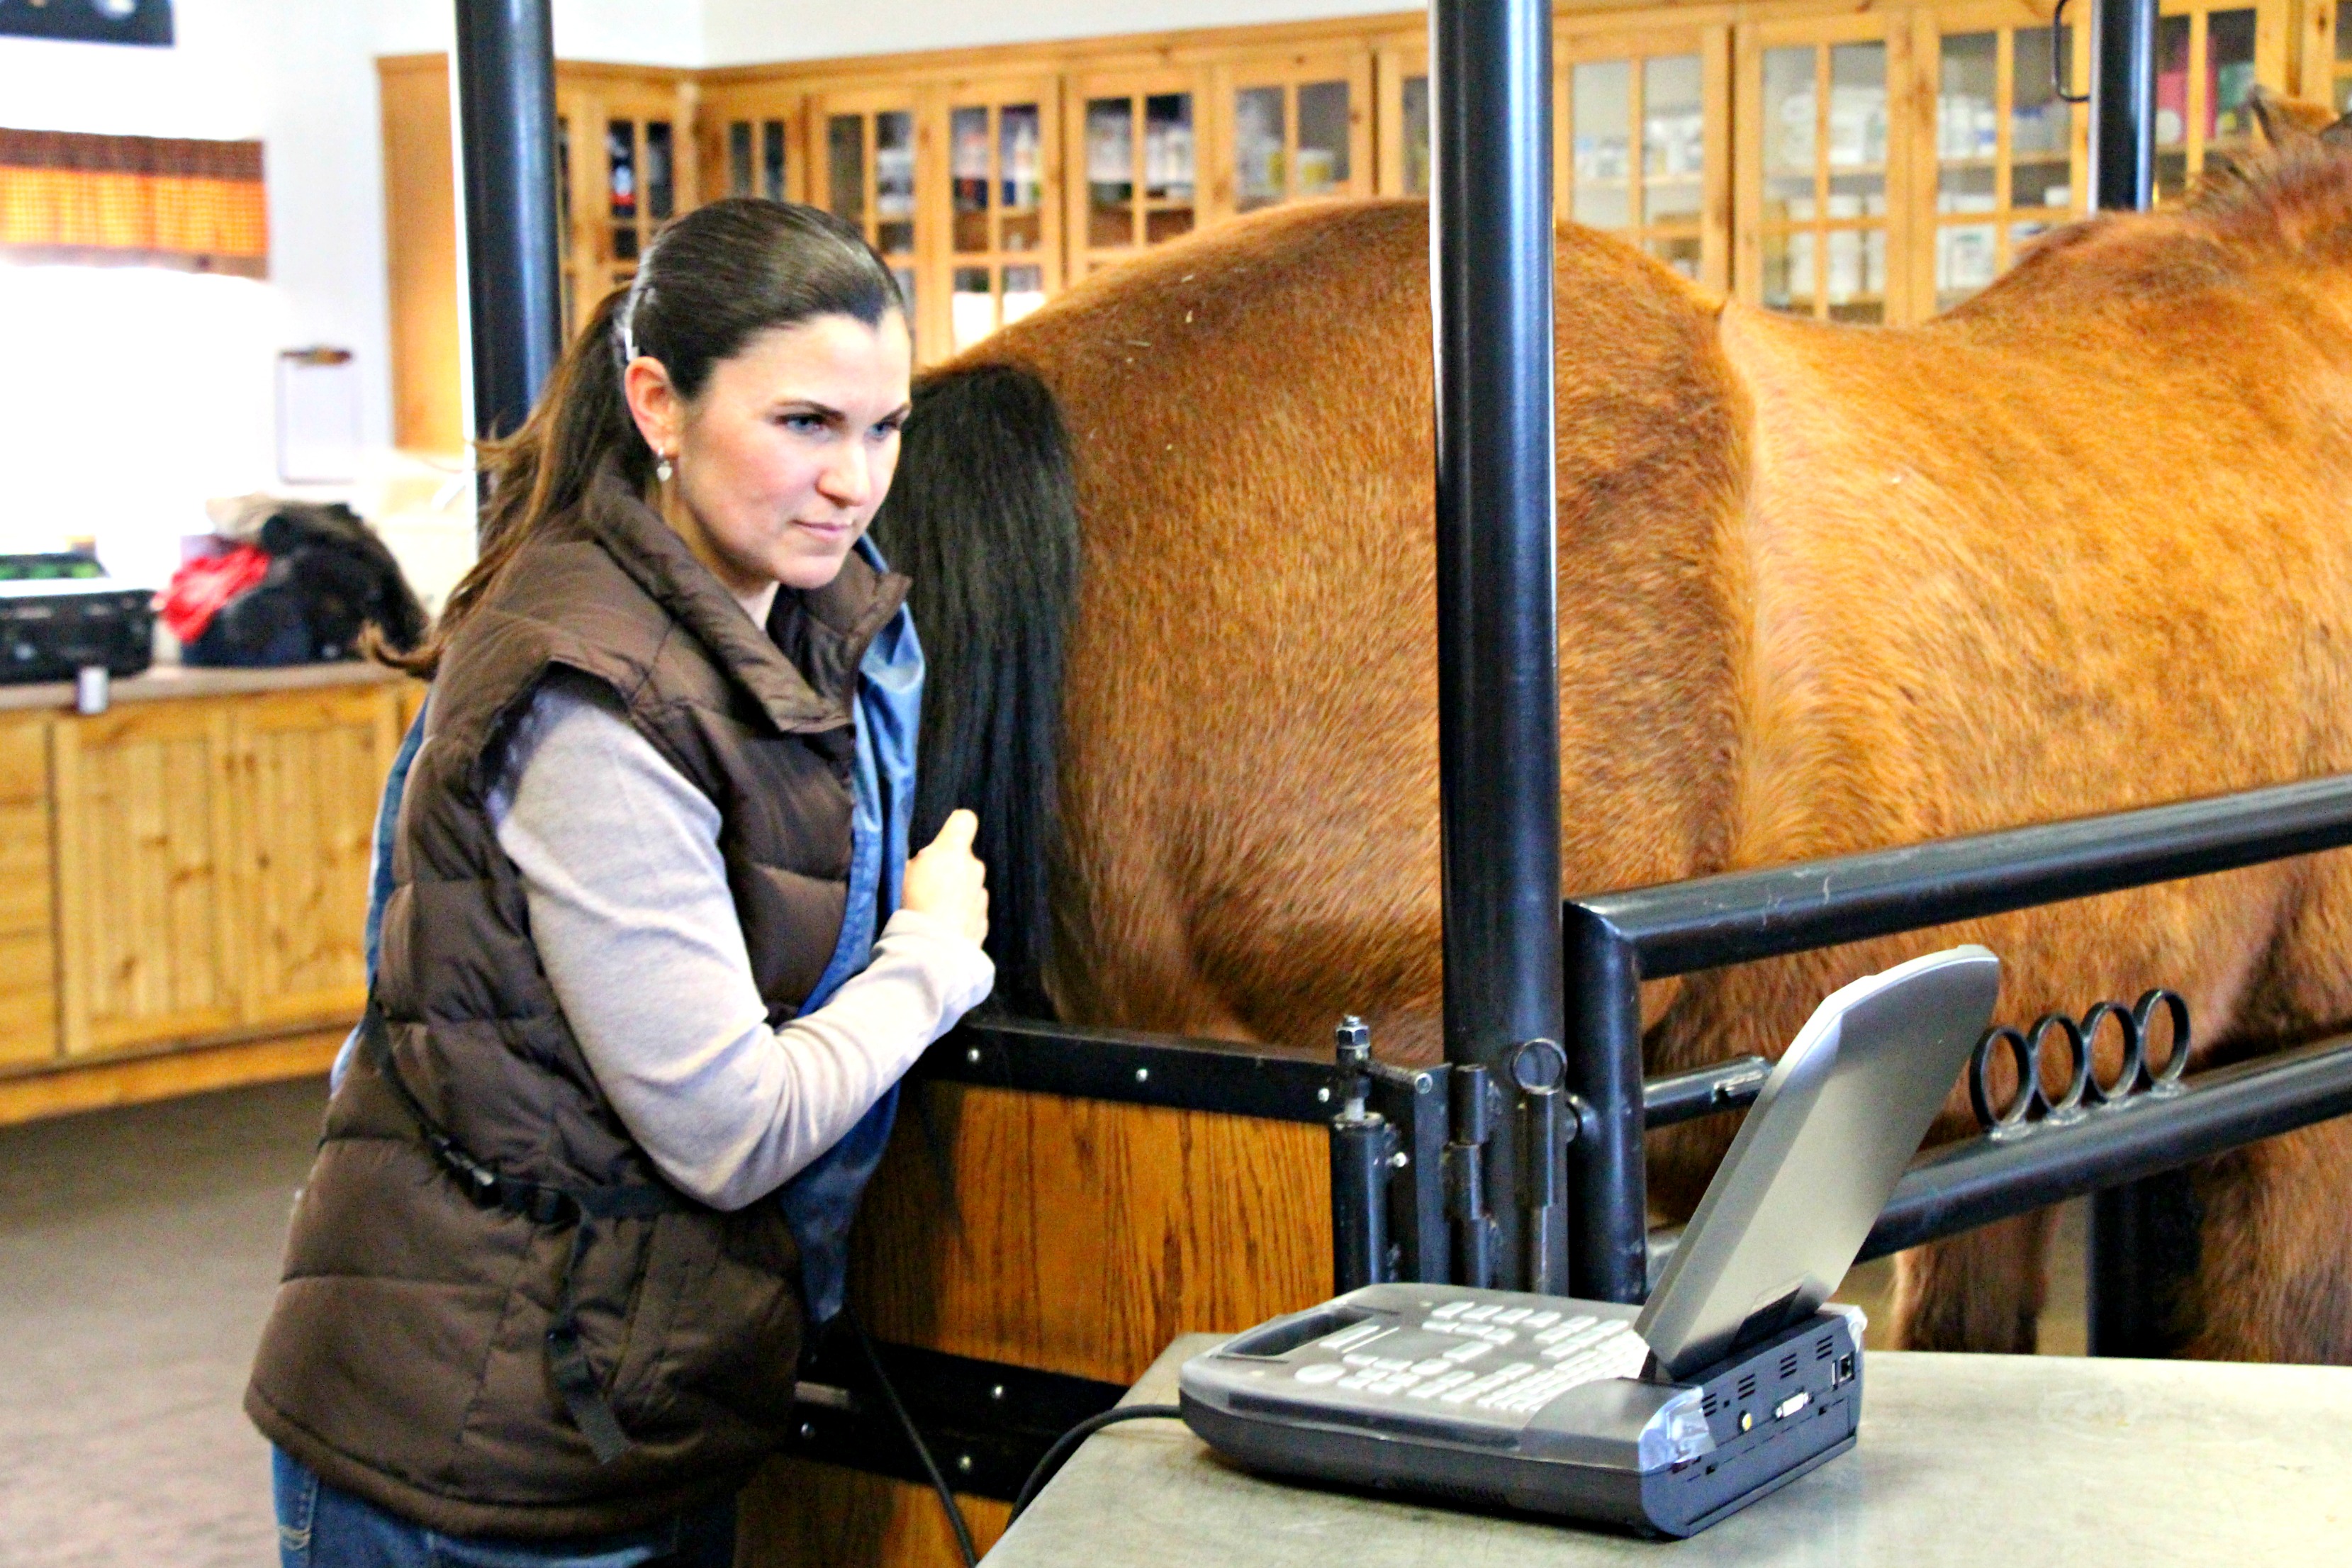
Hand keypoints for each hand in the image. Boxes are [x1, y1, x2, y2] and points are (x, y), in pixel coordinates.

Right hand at [903, 809, 988, 945]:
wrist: (933, 951)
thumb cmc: (912, 905)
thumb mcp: (903, 873)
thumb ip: (920, 861)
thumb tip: (925, 861)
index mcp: (953, 850)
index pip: (964, 820)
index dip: (955, 828)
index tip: (943, 841)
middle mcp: (974, 868)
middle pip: (964, 859)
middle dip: (950, 868)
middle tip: (927, 888)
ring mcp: (982, 896)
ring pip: (970, 886)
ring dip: (957, 894)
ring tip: (935, 914)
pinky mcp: (984, 922)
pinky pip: (971, 911)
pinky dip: (961, 917)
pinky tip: (944, 930)